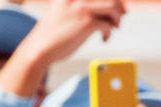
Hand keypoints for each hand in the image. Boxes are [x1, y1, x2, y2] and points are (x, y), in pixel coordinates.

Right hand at [4, 0, 125, 96]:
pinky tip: (103, 39)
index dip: (113, 0)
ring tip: (114, 27)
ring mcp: (82, 8)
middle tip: (121, 17)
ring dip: (117, 18)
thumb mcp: (64, 11)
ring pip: (113, 6)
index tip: (117, 7)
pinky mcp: (86, 23)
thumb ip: (80, 7)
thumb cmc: (53, 33)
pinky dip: (109, 33)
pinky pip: (107, 24)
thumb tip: (104, 10)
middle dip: (119, 5)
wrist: (40, 48)